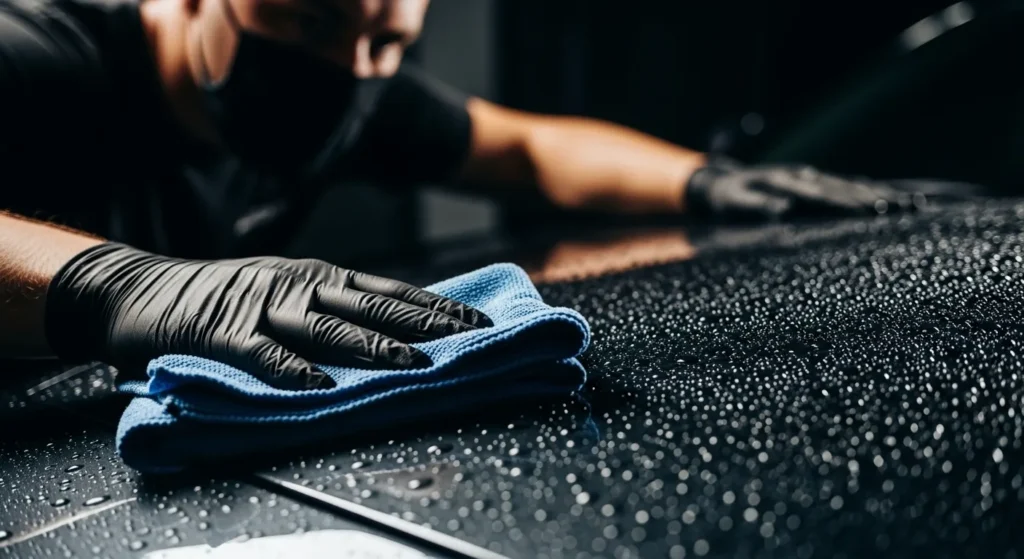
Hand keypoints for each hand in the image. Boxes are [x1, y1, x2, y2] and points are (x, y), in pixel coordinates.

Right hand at [44, 244, 491, 389]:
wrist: (143, 290)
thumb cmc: (224, 296)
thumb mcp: (286, 289)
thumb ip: (331, 306)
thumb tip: (392, 327)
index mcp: (319, 276)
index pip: (391, 291)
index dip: (435, 306)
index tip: (476, 322)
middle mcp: (300, 285)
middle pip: (372, 306)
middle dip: (423, 324)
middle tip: (466, 341)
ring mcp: (263, 306)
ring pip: (327, 327)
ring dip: (371, 346)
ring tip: (409, 363)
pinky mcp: (224, 333)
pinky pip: (263, 354)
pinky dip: (291, 369)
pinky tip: (317, 385)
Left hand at [684, 159, 923, 221]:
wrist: (719, 183)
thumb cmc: (726, 199)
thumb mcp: (734, 203)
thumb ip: (756, 206)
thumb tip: (783, 209)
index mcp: (787, 181)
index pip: (823, 195)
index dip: (850, 202)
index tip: (876, 209)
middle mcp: (804, 177)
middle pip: (844, 189)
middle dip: (876, 199)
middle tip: (906, 209)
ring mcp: (811, 178)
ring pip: (850, 186)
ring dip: (880, 195)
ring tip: (911, 205)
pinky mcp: (813, 183)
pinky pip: (845, 186)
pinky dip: (868, 191)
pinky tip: (891, 198)